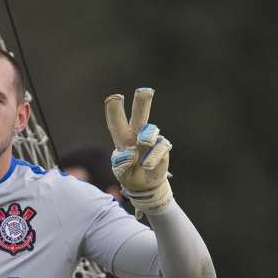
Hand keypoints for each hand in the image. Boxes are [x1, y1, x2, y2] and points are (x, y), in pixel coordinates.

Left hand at [104, 88, 173, 215]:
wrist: (145, 186)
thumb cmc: (130, 174)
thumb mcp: (121, 172)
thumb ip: (121, 165)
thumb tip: (128, 155)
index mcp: (123, 138)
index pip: (117, 123)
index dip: (115, 110)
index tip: (114, 97)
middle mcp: (138, 135)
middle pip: (140, 116)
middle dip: (142, 102)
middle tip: (144, 91)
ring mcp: (151, 141)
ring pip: (151, 130)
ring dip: (147, 135)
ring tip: (144, 142)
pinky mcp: (163, 149)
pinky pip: (159, 149)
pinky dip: (152, 158)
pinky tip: (146, 165)